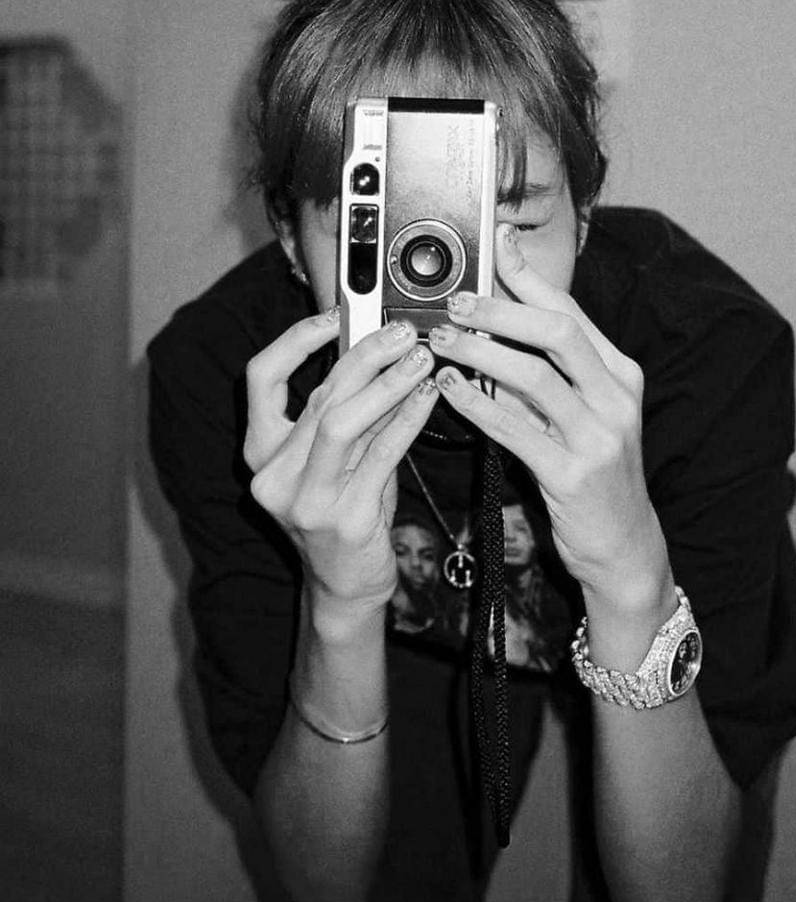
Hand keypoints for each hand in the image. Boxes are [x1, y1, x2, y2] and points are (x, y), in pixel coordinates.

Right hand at [244, 310, 437, 609]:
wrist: (346, 586)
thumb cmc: (343, 512)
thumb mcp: (335, 458)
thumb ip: (347, 411)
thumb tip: (381, 352)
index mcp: (260, 452)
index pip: (261, 378)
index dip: (297, 339)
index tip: (336, 315)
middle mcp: (273, 476)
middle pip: (317, 396)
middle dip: (365, 355)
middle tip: (403, 333)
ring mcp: (305, 501)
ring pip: (342, 423)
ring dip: (387, 384)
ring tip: (421, 359)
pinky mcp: (344, 521)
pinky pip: (381, 456)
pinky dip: (408, 419)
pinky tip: (429, 397)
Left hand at [428, 228, 669, 609]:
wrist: (624, 545)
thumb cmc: (594, 474)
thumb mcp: (582, 415)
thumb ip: (547, 374)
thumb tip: (494, 332)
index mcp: (620, 374)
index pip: (571, 312)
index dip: (530, 277)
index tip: (496, 245)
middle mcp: (615, 398)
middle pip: (558, 333)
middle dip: (501, 310)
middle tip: (455, 302)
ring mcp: (598, 437)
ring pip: (534, 377)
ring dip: (481, 353)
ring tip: (441, 341)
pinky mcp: (573, 475)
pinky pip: (516, 430)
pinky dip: (478, 405)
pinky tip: (449, 389)